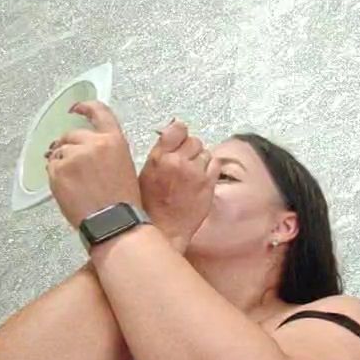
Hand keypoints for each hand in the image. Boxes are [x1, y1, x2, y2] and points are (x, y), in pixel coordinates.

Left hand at [46, 102, 141, 229]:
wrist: (112, 221)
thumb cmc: (122, 201)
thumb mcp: (124, 166)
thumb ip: (106, 149)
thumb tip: (86, 146)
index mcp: (114, 141)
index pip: (99, 112)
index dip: (85, 107)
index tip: (76, 108)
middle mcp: (93, 144)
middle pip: (72, 135)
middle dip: (69, 147)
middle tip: (74, 166)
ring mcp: (74, 156)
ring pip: (59, 152)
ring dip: (62, 162)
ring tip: (75, 182)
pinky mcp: (58, 171)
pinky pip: (51, 167)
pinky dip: (56, 175)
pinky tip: (69, 188)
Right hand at [137, 119, 222, 251]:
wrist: (162, 231)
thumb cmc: (149, 208)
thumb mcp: (144, 175)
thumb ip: (159, 155)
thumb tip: (168, 138)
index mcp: (159, 158)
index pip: (177, 129)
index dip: (180, 132)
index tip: (180, 138)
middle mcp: (178, 162)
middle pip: (194, 140)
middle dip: (190, 149)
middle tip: (185, 161)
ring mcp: (196, 173)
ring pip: (206, 153)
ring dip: (200, 160)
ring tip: (191, 174)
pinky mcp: (209, 185)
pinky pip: (216, 165)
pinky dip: (210, 169)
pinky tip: (201, 179)